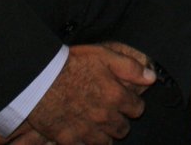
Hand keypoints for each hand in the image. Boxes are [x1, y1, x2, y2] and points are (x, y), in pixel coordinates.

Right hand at [0, 44, 153, 144]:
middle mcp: (104, 116)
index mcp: (115, 96)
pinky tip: (81, 132)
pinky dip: (85, 141)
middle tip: (110, 112)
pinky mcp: (68, 139)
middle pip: (123, 128)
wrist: (39, 77)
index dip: (132, 104)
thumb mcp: (105, 55)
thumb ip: (131, 68)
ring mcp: (86, 130)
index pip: (137, 109)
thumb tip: (151, 78)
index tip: (126, 100)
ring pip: (106, 141)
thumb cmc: (71, 63)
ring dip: (105, 133)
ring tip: (97, 124)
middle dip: (120, 121)